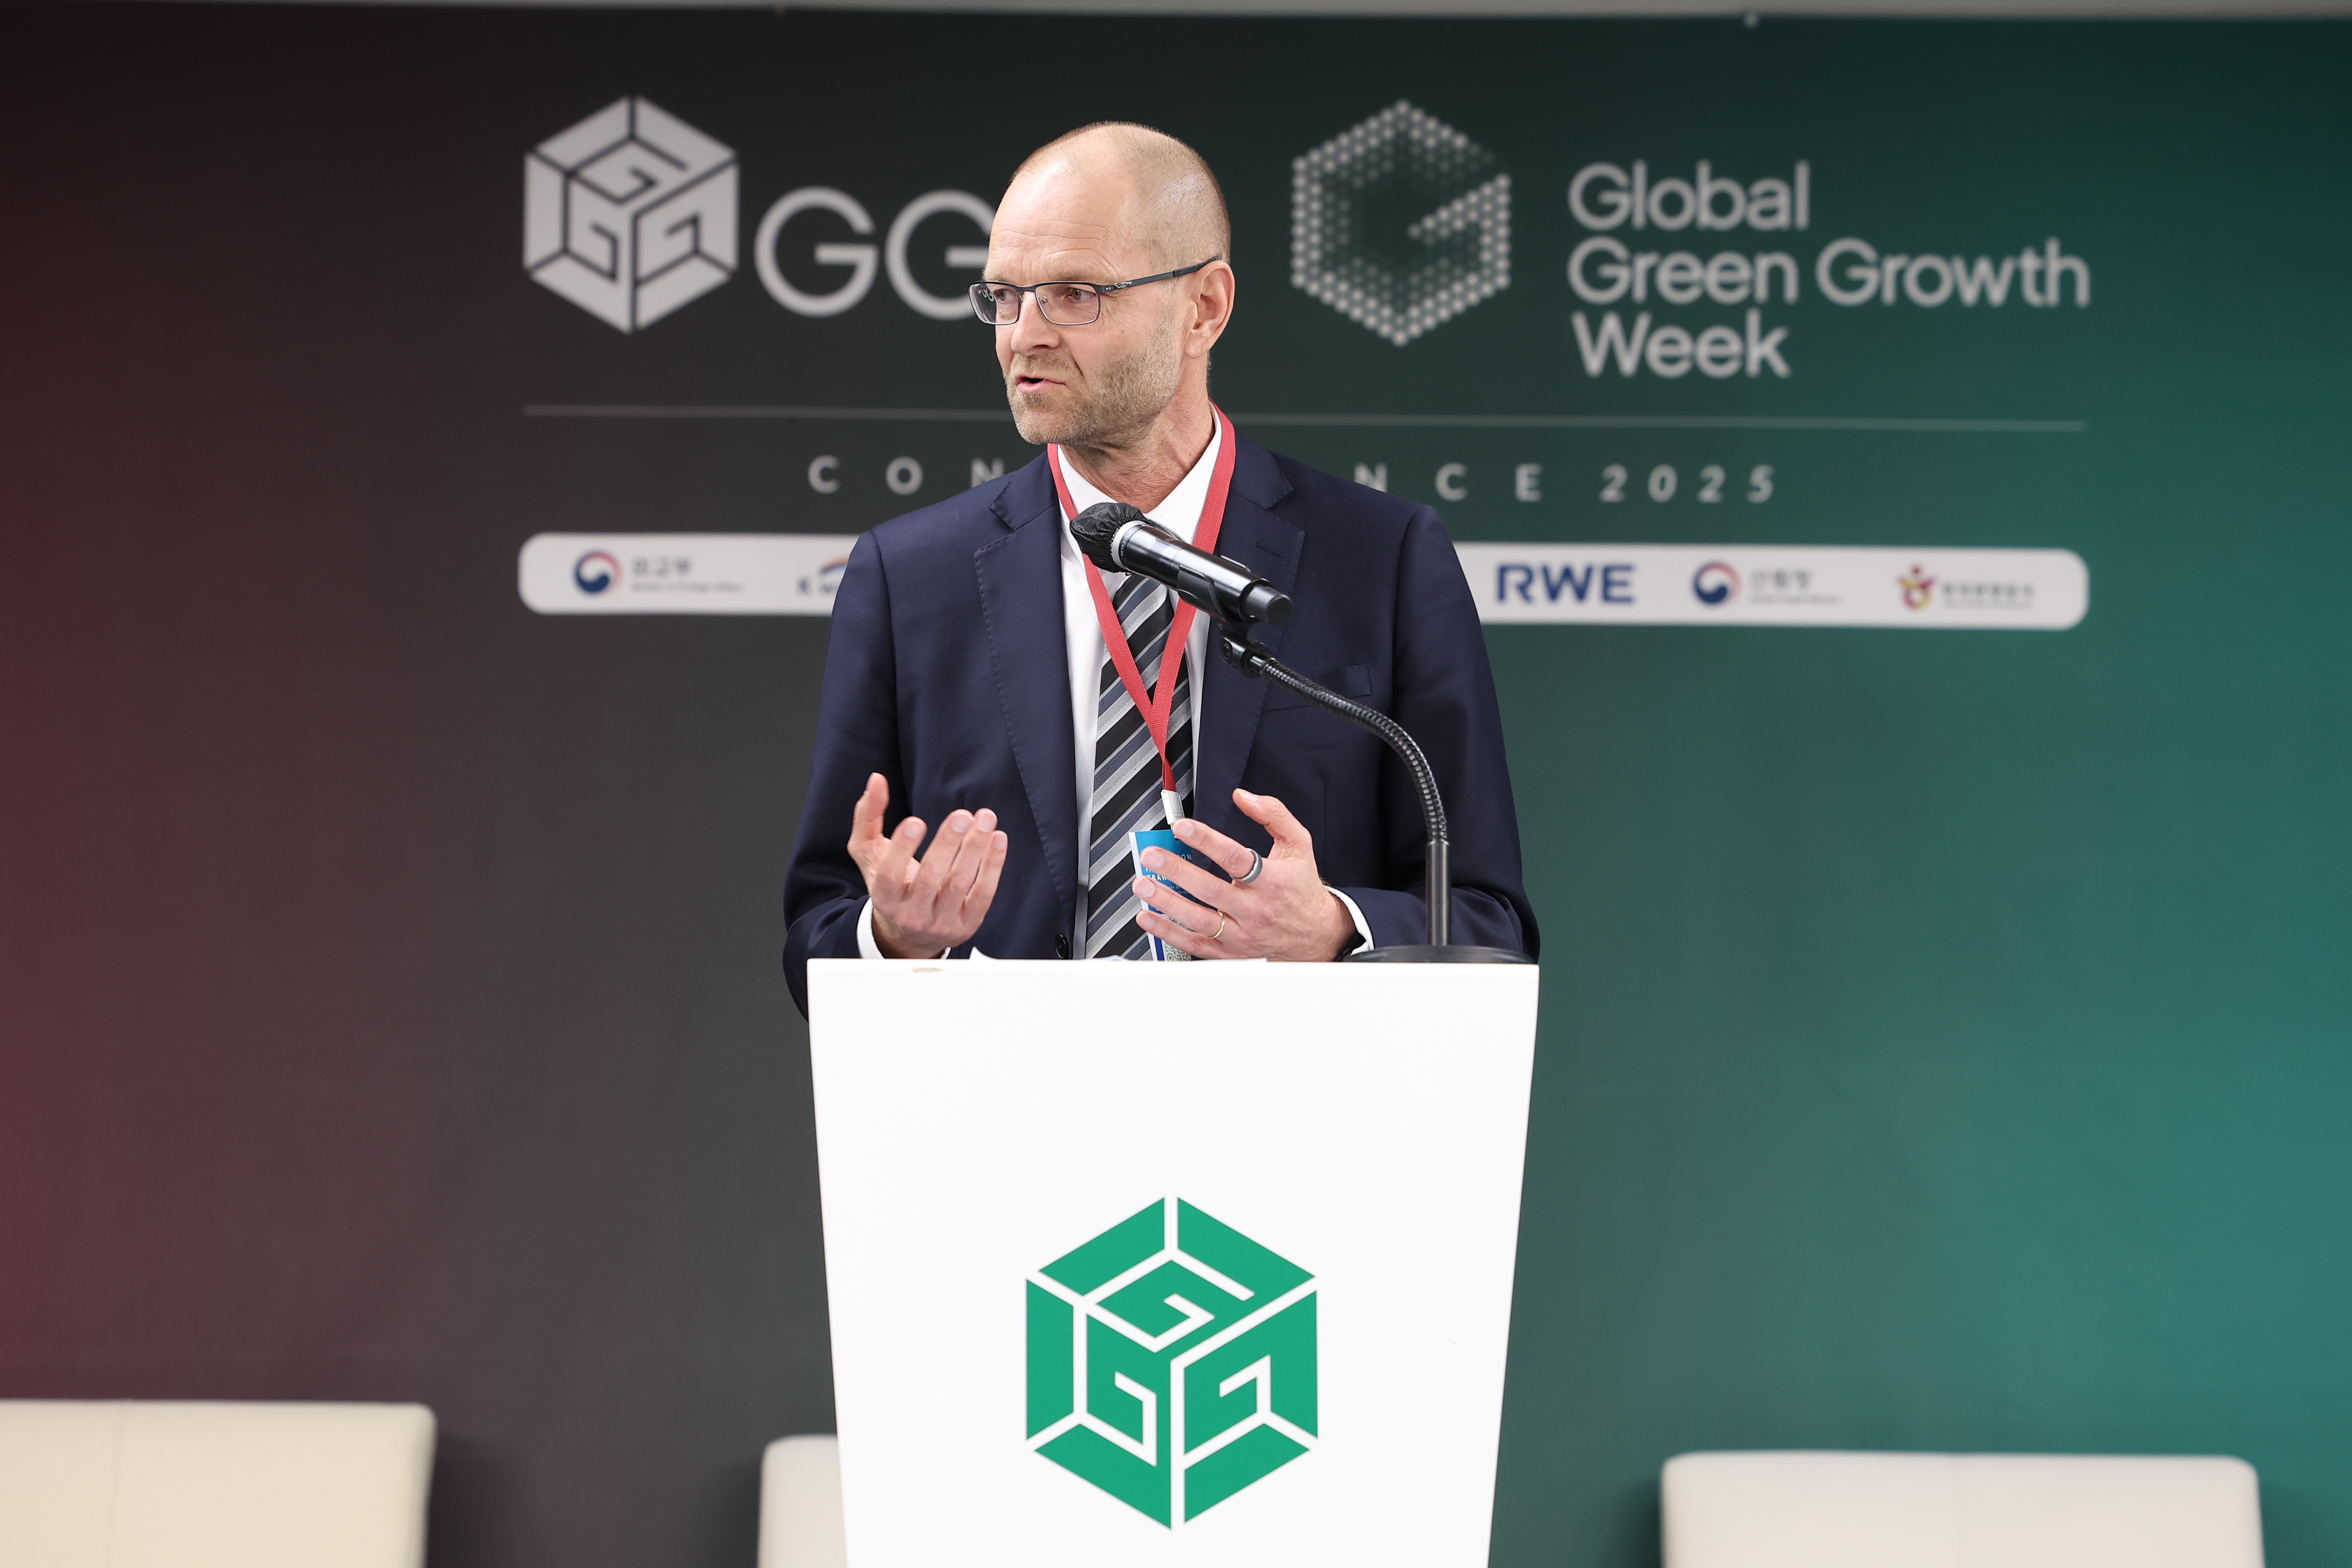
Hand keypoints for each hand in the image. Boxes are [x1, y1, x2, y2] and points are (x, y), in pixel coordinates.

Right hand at [847, 773, 1008, 958]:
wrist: (910, 935)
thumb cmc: (890, 885)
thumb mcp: (870, 854)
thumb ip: (868, 817)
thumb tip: (877, 780)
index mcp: (884, 897)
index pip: (890, 876)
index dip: (902, 849)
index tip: (916, 822)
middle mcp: (911, 914)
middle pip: (930, 880)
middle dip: (947, 844)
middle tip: (962, 815)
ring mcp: (941, 923)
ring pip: (959, 885)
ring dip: (974, 849)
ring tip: (985, 818)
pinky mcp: (967, 924)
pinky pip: (983, 894)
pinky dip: (992, 866)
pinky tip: (997, 839)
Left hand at [1131, 788, 1356, 961]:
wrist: (1317, 936)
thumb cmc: (1301, 887)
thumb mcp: (1299, 844)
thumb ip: (1273, 815)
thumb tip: (1243, 797)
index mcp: (1272, 881)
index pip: (1236, 859)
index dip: (1207, 841)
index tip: (1182, 827)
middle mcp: (1256, 910)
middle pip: (1211, 890)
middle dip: (1177, 871)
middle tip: (1151, 856)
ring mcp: (1242, 934)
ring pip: (1199, 920)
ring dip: (1167, 903)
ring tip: (1143, 886)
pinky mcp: (1230, 952)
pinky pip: (1195, 945)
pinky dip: (1169, 933)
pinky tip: (1149, 918)